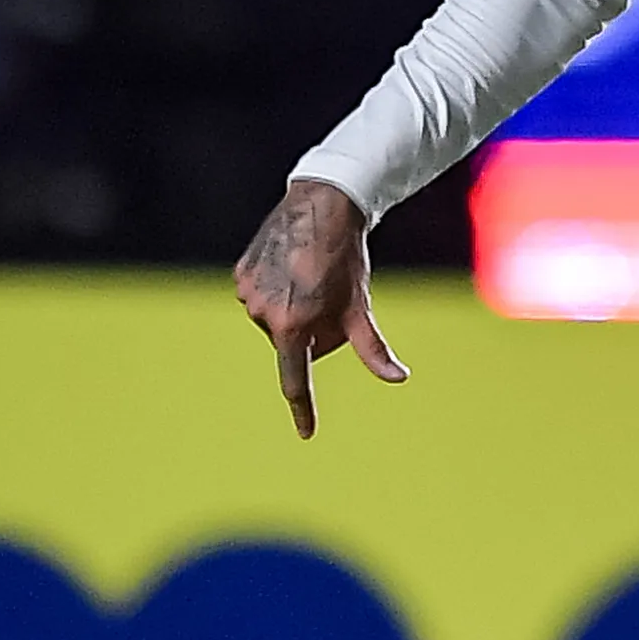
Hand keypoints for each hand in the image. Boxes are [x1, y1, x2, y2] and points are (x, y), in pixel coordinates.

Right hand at [232, 178, 404, 439]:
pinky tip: (293, 267)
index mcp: (292, 326)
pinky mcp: (239, 273)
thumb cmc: (345, 260)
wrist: (321, 206)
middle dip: (311, 331)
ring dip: (293, 310)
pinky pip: (261, 296)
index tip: (307, 433)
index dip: (303, 408)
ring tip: (310, 278)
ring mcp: (247, 292)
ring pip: (276, 319)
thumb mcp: (360, 307)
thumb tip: (399, 378)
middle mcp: (263, 313)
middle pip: (293, 342)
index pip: (296, 380)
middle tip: (328, 299)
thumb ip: (373, 348)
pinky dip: (277, 289)